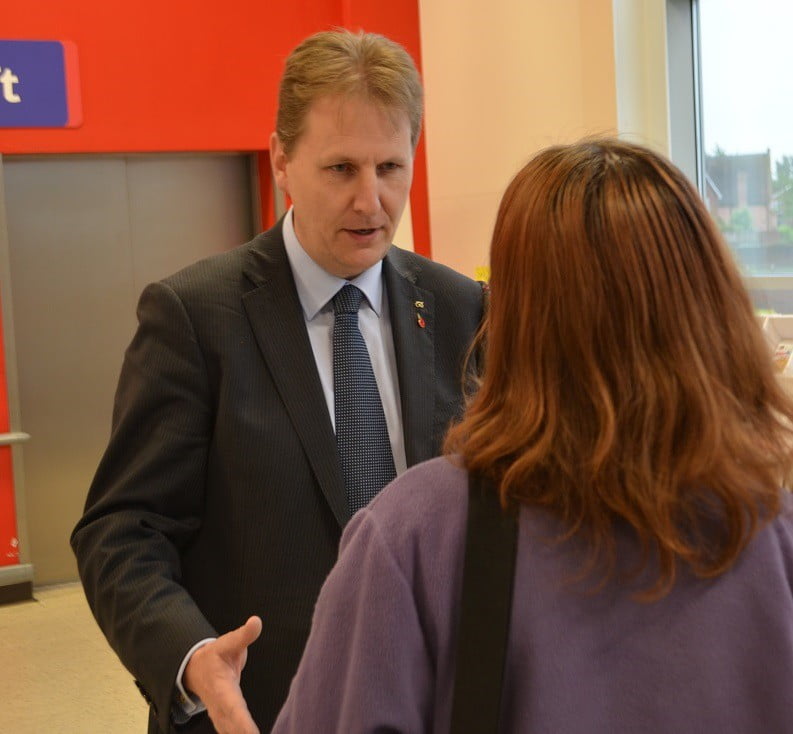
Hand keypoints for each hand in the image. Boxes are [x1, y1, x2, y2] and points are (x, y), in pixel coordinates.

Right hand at [183, 615, 262, 733]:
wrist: (195, 669)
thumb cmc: (215, 655)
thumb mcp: (228, 642)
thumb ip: (244, 635)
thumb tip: (257, 621)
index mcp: (222, 688)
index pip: (234, 707)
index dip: (242, 722)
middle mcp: (221, 706)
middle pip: (233, 726)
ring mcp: (221, 715)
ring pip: (231, 731)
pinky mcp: (225, 720)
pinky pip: (232, 731)